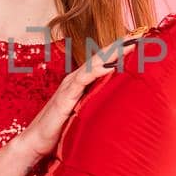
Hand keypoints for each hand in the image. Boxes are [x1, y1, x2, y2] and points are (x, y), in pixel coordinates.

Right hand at [14, 40, 135, 160]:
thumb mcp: (84, 113)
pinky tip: (110, 66)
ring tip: (130, 43)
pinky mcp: (65, 97)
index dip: (119, 50)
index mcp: (81, 82)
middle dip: (120, 45)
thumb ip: (97, 104)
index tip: (139, 41)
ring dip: (113, 53)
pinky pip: (83, 80)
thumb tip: (118, 104)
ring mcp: (70, 86)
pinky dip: (97, 71)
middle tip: (140, 34)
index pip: (103, 61)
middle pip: (101, 57)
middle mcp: (76, 80)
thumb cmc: (60, 130)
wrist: (36, 142)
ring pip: (94, 63)